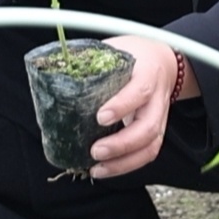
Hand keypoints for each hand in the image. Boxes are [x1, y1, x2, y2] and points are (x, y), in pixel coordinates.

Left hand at [87, 35, 184, 178]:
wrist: (162, 60)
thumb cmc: (134, 55)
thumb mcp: (116, 49)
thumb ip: (93, 62)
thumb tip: (55, 74)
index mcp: (147, 73)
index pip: (140, 91)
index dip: (122, 106)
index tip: (100, 117)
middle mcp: (156, 99)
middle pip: (149, 127)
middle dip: (121, 144)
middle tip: (95, 151)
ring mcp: (160, 117)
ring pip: (150, 146)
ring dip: (124, 162)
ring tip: (98, 168)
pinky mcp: (156, 131)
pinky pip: (147, 153)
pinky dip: (127, 165)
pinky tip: (106, 169)